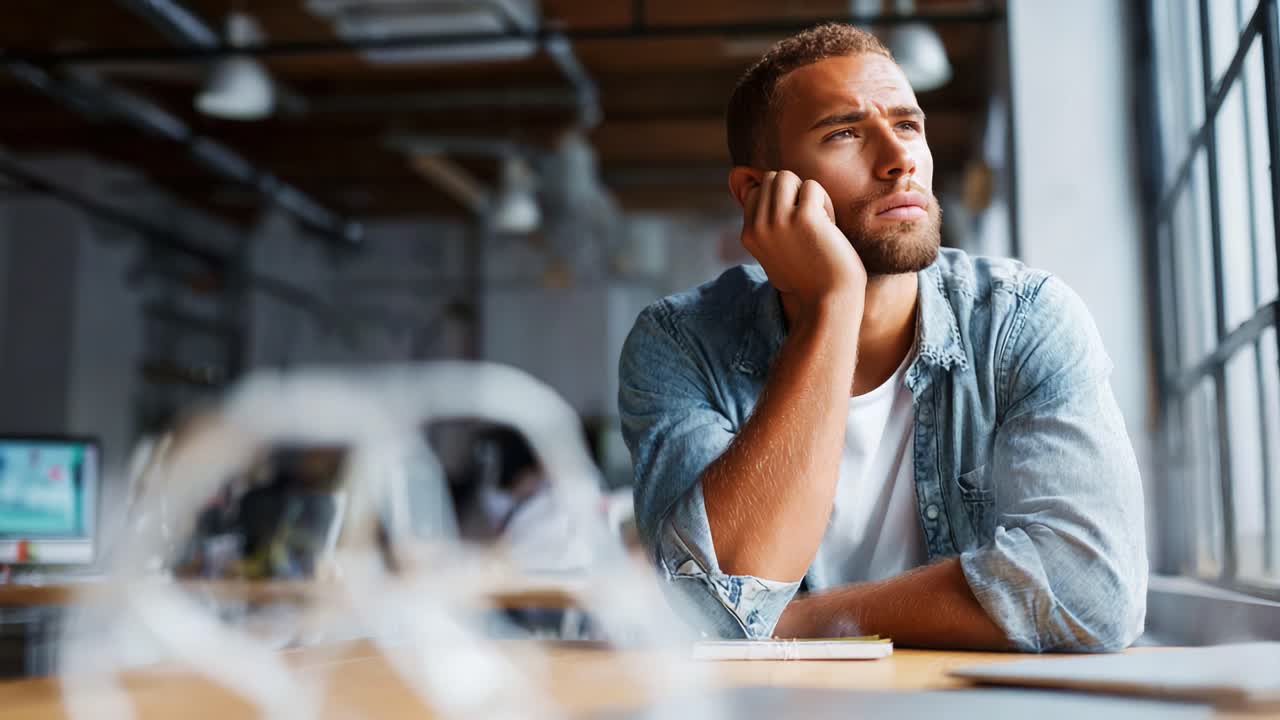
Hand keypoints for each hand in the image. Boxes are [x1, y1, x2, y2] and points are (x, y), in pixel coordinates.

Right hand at [740, 171, 866, 312]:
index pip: (757, 192)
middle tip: (809, 219)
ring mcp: (779, 221)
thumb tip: (746, 183)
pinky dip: (825, 202)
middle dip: (793, 192)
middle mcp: (759, 227)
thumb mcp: (771, 254)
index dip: (780, 201)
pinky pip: (812, 187)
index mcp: (748, 235)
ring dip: (807, 193)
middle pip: (771, 179)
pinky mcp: (804, 218)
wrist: (828, 300)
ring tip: (817, 218)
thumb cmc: (807, 279)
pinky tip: (829, 226)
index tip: (795, 226)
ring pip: (787, 176)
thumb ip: (761, 226)